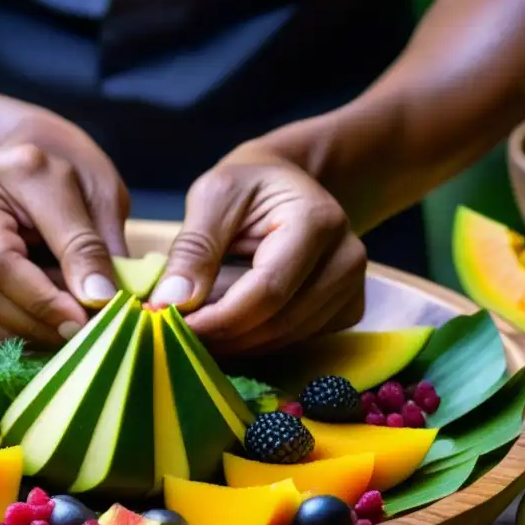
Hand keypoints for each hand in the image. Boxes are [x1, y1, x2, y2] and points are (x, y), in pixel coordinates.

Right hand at [0, 108, 129, 345]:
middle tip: (82, 333)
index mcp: (1, 172)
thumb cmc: (70, 181)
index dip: (49, 297)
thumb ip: (94, 245)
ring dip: (25, 335)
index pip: (10, 254)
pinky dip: (8, 338)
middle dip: (39, 320)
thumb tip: (98, 300)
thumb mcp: (98, 195)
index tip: (92, 316)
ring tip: (65, 331)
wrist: (28, 172)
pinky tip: (41, 329)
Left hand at [150, 141, 366, 354]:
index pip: (267, 291)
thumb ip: (193, 248)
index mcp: (317, 222)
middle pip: (278, 322)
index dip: (218, 318)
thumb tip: (172, 301)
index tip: (173, 324)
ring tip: (198, 324)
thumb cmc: (248, 185)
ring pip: (286, 339)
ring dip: (236, 341)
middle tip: (177, 332)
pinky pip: (298, 340)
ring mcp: (353, 287)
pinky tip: (231, 323)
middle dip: (222, 334)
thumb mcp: (213, 197)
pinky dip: (258, 341)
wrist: (288, 182)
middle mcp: (346, 258)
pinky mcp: (347, 308)